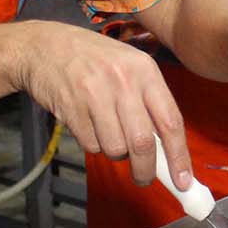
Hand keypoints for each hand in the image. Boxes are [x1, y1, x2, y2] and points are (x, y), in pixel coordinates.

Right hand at [14, 21, 191, 188]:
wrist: (44, 45)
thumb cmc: (93, 58)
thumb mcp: (129, 66)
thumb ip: (149, 102)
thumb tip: (167, 147)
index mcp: (145, 70)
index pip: (171, 121)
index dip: (179, 156)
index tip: (183, 181)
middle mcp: (122, 81)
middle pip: (143, 143)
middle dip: (146, 170)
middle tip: (144, 177)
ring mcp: (95, 94)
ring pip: (116, 149)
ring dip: (116, 153)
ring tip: (109, 134)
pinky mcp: (70, 109)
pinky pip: (91, 145)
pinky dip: (94, 144)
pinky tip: (89, 124)